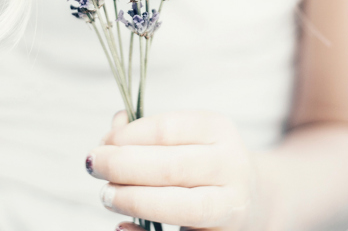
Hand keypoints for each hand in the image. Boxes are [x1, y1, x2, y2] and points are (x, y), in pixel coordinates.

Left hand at [86, 110, 259, 230]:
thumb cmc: (203, 163)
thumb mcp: (185, 137)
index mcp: (218, 130)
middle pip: (170, 166)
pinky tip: (121, 226)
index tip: (103, 143)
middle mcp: (230, 165)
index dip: (126, 137)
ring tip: (106, 195)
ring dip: (133, 200)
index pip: (165, 130)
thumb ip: (147, 132)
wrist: (254, 199)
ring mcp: (230, 205)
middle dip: (122, 166)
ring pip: (179, 206)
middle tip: (93, 166)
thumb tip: (113, 127)